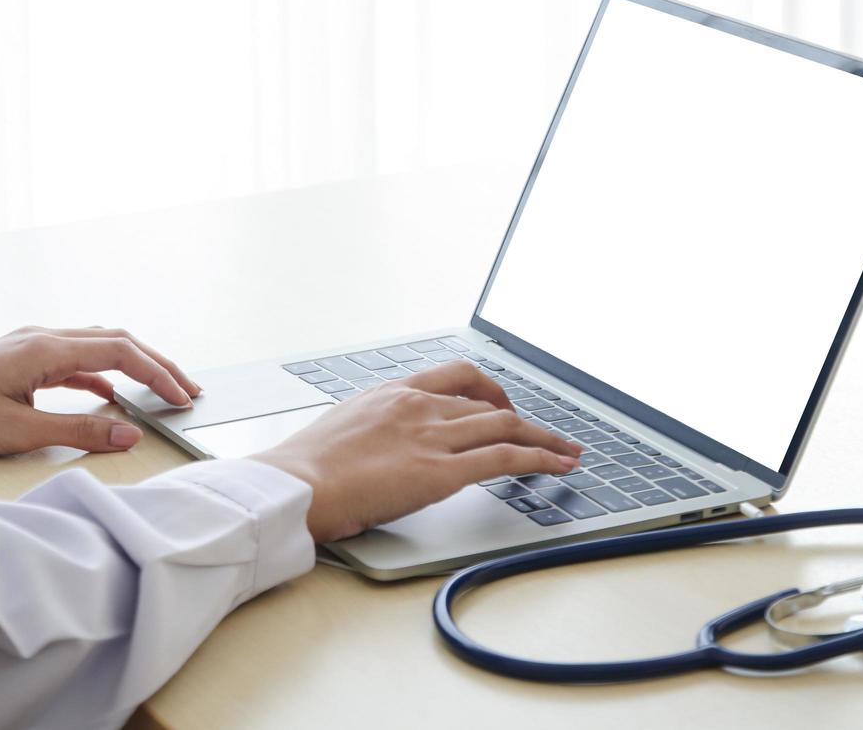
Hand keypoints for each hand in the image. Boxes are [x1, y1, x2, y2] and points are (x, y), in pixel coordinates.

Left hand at [0, 326, 201, 455]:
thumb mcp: (20, 431)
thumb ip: (79, 430)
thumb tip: (129, 433)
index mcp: (46, 349)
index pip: (121, 351)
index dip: (157, 373)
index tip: (182, 399)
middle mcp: (45, 336)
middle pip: (118, 339)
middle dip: (158, 364)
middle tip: (189, 390)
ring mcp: (34, 343)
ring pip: (100, 344)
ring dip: (135, 364)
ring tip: (162, 388)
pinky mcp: (25, 355)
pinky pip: (77, 357)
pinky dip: (104, 372)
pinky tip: (114, 393)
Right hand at [253, 361, 583, 541]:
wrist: (295, 485)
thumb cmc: (304, 469)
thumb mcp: (342, 431)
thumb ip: (372, 433)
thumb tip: (380, 450)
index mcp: (392, 393)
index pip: (455, 376)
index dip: (487, 388)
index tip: (500, 401)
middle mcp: (418, 406)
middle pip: (488, 401)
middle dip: (524, 415)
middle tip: (545, 432)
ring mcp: (432, 436)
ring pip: (506, 424)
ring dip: (544, 438)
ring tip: (567, 452)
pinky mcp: (442, 472)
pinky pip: (505, 458)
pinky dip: (540, 459)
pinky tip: (559, 467)